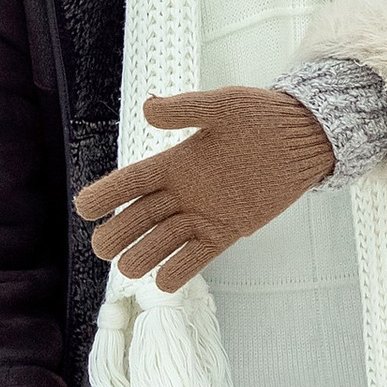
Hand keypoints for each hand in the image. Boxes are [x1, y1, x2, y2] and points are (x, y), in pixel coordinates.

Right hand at [76, 86, 333, 291]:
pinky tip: (163, 281)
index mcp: (173, 161)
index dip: (105, 195)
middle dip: (116, 234)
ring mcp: (201, 215)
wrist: (301, 137)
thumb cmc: (260, 115)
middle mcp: (180, 192)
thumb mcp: (222, 105)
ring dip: (142, 257)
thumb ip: (186, 109)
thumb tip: (146, 109)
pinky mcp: (225, 232)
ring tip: (131, 267)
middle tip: (104, 247)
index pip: (129, 182)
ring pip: (160, 243)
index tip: (84, 208)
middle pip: (136, 218)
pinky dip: (178, 271)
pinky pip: (195, 257)